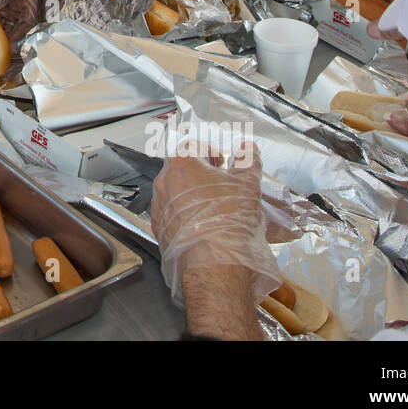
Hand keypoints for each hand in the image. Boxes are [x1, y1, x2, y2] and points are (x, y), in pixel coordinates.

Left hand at [150, 143, 280, 306]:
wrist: (214, 263)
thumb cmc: (228, 223)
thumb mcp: (247, 185)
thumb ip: (248, 161)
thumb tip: (248, 149)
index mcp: (183, 165)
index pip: (192, 145)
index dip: (209, 150)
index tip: (220, 160)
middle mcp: (165, 182)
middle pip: (181, 167)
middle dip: (200, 172)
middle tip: (219, 182)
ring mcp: (159, 205)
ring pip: (174, 191)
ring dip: (191, 193)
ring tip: (213, 205)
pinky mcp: (159, 227)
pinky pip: (170, 212)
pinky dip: (183, 213)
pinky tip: (201, 223)